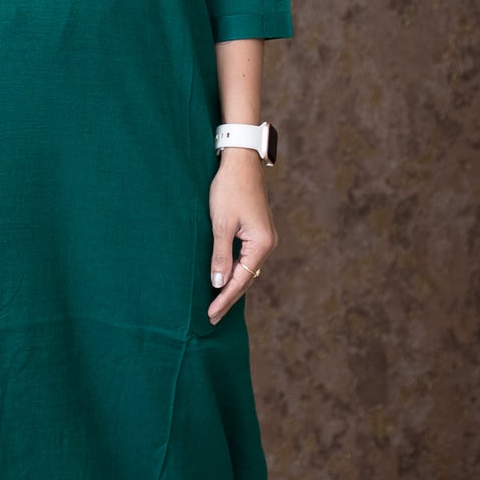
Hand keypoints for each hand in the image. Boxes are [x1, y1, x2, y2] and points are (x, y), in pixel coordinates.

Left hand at [207, 149, 275, 322]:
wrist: (241, 161)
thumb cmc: (229, 189)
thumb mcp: (221, 223)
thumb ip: (220, 255)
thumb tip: (218, 283)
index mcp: (261, 244)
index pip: (241, 280)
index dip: (224, 298)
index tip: (210, 314)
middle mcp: (268, 244)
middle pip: (247, 279)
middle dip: (229, 297)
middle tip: (212, 318)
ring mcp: (265, 238)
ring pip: (248, 270)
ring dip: (233, 286)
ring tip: (217, 304)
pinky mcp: (259, 231)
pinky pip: (247, 259)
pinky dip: (236, 271)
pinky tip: (226, 279)